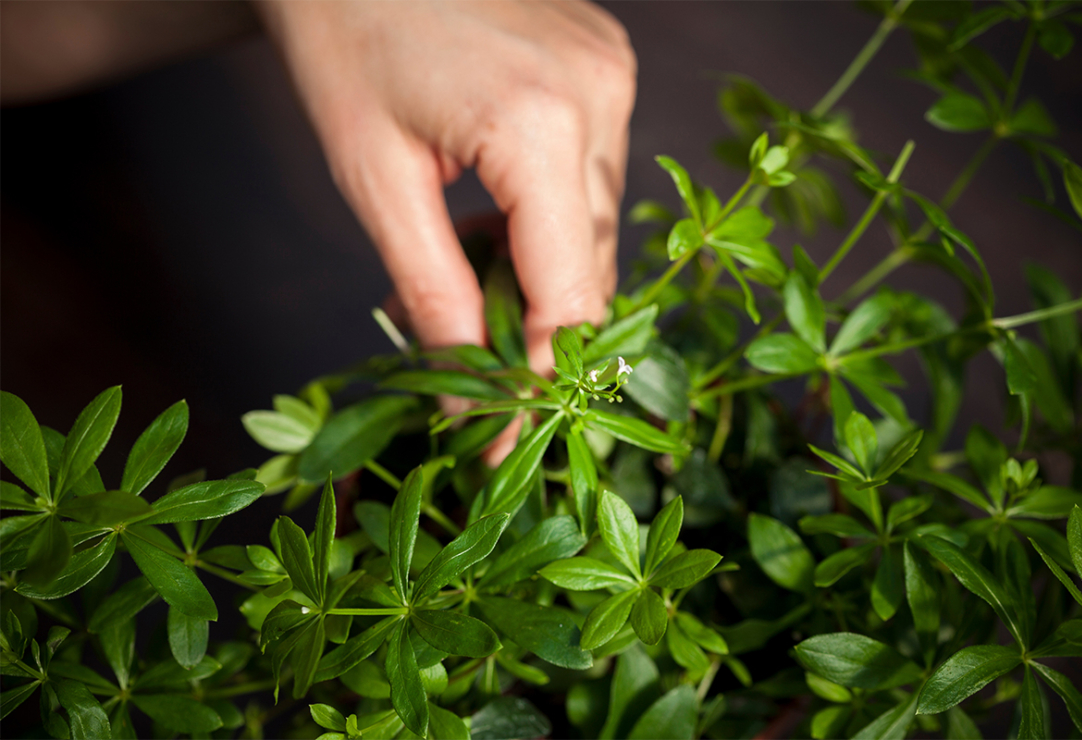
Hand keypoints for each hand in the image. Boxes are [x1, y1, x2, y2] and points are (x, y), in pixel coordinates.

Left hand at [258, 0, 636, 370]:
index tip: (507, 434)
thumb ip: (431, 295)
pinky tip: (500, 217)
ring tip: (474, 274)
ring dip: (548, 273)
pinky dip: (556, 218)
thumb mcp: (373, 180)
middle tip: (477, 369)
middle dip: (542, 331)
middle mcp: (599, 98)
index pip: (573, 293)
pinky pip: (598, 175)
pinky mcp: (608, 65)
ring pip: (602, 224)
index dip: (542, 376)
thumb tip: (467, 395)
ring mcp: (612, 77)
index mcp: (539, 126)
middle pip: (597, 266)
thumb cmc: (341, 37)